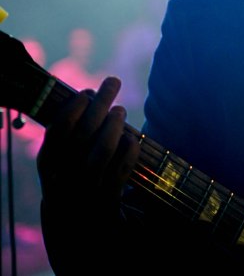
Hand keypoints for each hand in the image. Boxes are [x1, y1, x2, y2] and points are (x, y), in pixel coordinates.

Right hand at [37, 75, 139, 216]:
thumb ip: (69, 134)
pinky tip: (130, 138)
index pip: (58, 130)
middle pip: (84, 133)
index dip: (74, 106)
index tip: (87, 92)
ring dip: (114, 124)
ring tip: (119, 110)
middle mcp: (63, 177)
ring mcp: (85, 190)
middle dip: (101, 102)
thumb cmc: (69, 176)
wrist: (73, 225)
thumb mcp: (59, 159)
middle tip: (113, 82)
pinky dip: (129, 149)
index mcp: (48, 164)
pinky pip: (121, 169)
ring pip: (102, 151)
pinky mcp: (107, 201)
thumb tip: (93, 95)